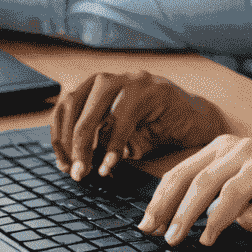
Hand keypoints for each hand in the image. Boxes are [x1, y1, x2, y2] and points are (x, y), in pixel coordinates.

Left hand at [51, 70, 228, 180]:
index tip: (63, 166)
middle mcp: (111, 78)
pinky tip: (111, 166)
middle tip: (76, 173)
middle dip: (70, 144)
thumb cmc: (151, 132)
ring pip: (95, 111)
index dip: (59, 138)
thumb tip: (68, 164)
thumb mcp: (114, 137)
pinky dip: (113, 146)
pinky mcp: (154, 89)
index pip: (64, 107)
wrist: (192, 124)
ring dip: (86, 146)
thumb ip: (93, 142)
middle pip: (74, 106)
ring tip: (89, 171)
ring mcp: (132, 80)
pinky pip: (124, 120)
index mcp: (96, 87)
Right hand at [137, 132, 251, 246]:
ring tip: (149, 225)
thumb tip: (242, 220)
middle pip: (205, 180)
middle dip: (183, 211)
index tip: (205, 241)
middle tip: (168, 239)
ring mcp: (226, 145)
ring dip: (165, 198)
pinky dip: (168, 187)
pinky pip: (187, 166)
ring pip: (188, 171)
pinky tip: (156, 207)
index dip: (217, 218)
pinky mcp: (216, 147)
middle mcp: (243, 149)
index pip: (233, 191)